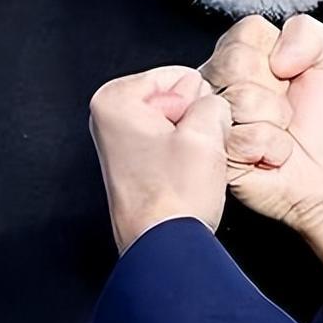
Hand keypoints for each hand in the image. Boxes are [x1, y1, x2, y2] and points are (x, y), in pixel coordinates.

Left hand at [89, 66, 230, 252]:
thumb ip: (214, 99)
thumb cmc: (173, 200)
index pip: (183, 75)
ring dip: (194, 139)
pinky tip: (186, 176)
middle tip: (194, 151)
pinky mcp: (133, 163)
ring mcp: (119, 142)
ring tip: (189, 166)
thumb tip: (212, 105)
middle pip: (177, 95)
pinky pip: (171, 142)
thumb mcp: (207, 131)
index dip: (200, 102)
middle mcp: (108, 117)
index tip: (194, 133)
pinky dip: (185, 154)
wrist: (164, 247)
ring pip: (178, 120)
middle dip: (196, 119)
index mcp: (115, 99)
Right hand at [211, 15, 322, 297]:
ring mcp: (212, 118)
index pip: (247, 31)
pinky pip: (242, 139)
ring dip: (276, 120)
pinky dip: (272, 147)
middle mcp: (218, 81)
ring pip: (239, 100)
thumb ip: (308, 33)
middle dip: (276, 88)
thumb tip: (276, 57)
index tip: (291, 74)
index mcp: (242, 51)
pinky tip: (274, 154)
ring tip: (281, 130)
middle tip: (286, 107)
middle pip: (235, 62)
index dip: (278, 53)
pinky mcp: (215, 155)